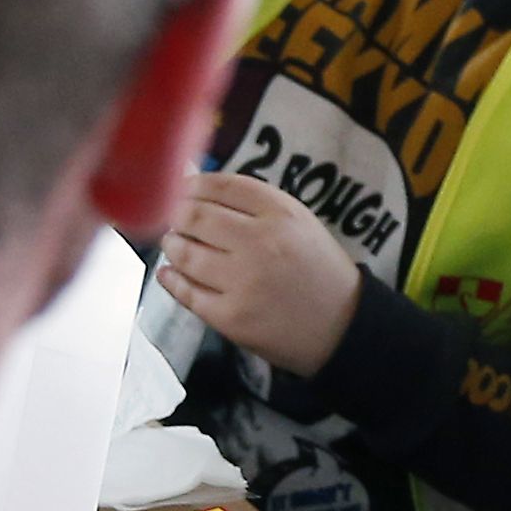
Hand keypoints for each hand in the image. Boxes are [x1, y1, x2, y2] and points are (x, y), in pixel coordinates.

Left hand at [159, 171, 363, 374]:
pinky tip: (168, 273)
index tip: (184, 188)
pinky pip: (188, 293)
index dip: (195, 184)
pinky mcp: (231, 317)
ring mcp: (243, 282)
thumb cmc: (318, 270)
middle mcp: (261, 243)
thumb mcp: (299, 222)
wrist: (342, 327)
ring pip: (186, 254)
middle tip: (176, 219)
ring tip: (173, 243)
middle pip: (197, 216)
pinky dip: (171, 279)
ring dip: (172, 244)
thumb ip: (252, 203)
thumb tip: (195, 183)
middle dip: (178, 214)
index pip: (224, 186)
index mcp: (282, 214)